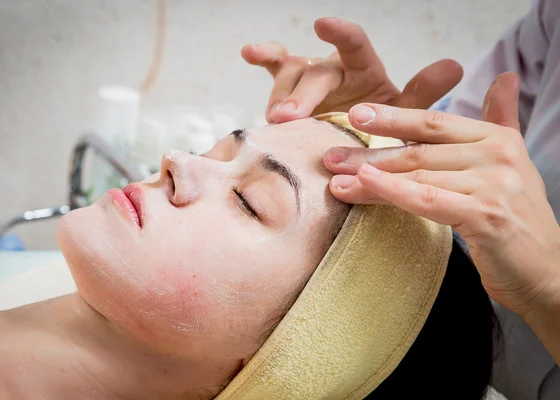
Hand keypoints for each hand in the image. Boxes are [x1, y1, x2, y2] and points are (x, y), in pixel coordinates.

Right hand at [241, 17, 462, 122]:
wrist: (355, 148)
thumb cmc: (380, 131)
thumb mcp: (403, 117)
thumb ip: (421, 94)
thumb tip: (454, 65)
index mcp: (364, 71)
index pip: (355, 45)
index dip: (340, 34)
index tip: (323, 24)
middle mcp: (334, 69)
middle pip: (316, 72)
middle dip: (302, 95)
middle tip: (289, 119)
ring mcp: (308, 77)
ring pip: (290, 75)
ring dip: (280, 97)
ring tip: (275, 122)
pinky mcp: (288, 89)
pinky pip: (275, 69)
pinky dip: (263, 58)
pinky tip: (248, 51)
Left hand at [323, 72, 559, 317]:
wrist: (546, 270)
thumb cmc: (515, 218)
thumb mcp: (510, 162)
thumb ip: (501, 119)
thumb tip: (506, 76)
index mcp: (496, 138)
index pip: (434, 123)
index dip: (393, 117)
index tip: (355, 115)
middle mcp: (496, 155)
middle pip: (418, 151)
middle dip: (369, 153)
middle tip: (330, 156)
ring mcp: (492, 184)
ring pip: (416, 176)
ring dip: (369, 177)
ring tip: (334, 179)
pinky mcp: (485, 214)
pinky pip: (427, 200)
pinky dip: (392, 191)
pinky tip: (362, 186)